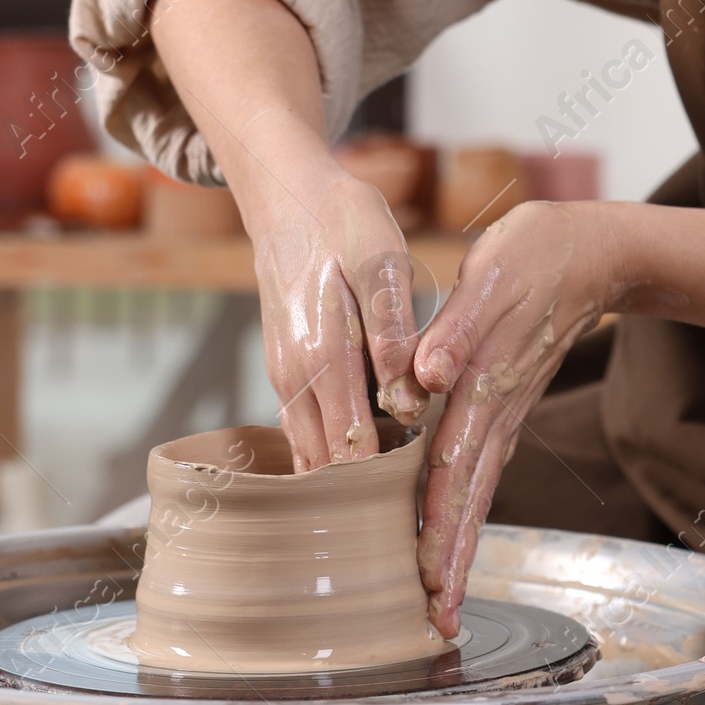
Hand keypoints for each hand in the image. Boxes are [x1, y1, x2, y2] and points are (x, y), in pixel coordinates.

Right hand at [251, 172, 427, 469]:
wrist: (287, 194)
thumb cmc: (341, 220)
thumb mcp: (382, 259)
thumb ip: (393, 329)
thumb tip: (406, 397)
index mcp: (321, 356)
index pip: (349, 448)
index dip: (383, 480)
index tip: (420, 497)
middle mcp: (294, 376)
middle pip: (325, 463)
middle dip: (364, 492)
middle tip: (412, 510)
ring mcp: (284, 375)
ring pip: (310, 452)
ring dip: (344, 477)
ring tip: (393, 497)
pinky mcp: (287, 368)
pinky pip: (305, 428)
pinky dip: (330, 452)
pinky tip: (367, 458)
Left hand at [413, 201, 616, 635]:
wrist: (591, 251)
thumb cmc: (534, 257)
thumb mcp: (490, 280)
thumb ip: (454, 330)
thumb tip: (427, 373)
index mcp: (483, 388)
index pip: (456, 473)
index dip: (440, 530)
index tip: (429, 582)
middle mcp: (494, 414)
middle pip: (469, 502)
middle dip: (451, 564)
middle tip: (437, 623)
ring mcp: (502, 415)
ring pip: (476, 493)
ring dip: (458, 548)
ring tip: (443, 601)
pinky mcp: (503, 406)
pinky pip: (480, 470)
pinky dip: (464, 510)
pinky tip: (449, 534)